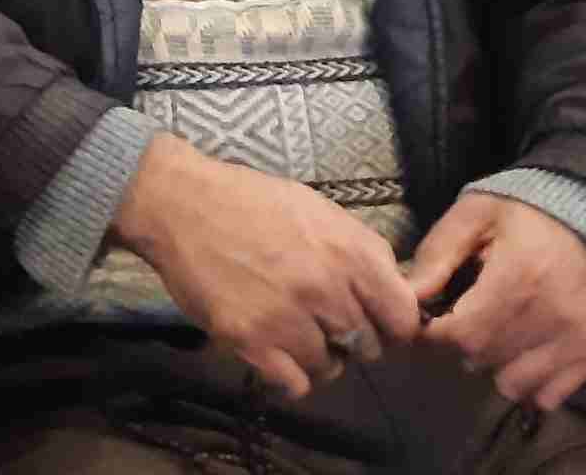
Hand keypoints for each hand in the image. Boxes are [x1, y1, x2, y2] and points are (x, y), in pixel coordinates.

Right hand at [110, 133, 420, 398]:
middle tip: (328, 323)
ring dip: (319, 357)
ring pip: (331, 368)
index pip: (403, 318)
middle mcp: (325, 289)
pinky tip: (276, 351)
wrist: (182, 205)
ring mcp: (287, 318)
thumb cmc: (252, 201)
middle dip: (353, 339)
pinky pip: (294, 384)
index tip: (377, 323)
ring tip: (297, 334)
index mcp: (349, 252)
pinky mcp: (250, 341)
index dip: (394, 325)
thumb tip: (392, 288)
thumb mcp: (319, 210)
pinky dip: (290, 375)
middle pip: (369, 347)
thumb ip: (360, 250)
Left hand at [406, 195, 585, 412]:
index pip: (461, 336)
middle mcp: (550, 317)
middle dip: (460, 345)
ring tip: (495, 334)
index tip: (432, 320)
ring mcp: (575, 339)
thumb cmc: (526, 211)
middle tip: (462, 320)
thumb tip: (410, 296)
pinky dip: (528, 383)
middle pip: (482, 360)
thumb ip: (438, 253)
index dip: (435, 332)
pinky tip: (522, 352)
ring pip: (512, 384)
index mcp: (518, 278)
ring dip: (493, 366)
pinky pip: (547, 396)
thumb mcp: (475, 214)